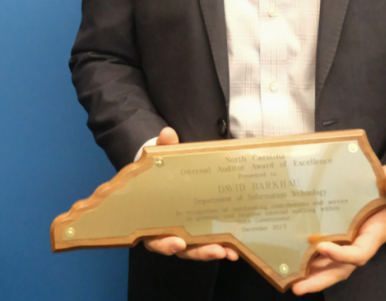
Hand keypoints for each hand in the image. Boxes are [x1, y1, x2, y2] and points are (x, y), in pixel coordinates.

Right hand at [143, 127, 239, 261]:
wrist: (165, 169)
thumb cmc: (158, 168)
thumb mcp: (158, 157)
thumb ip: (163, 147)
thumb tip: (168, 133)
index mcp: (150, 218)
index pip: (153, 238)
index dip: (165, 243)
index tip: (178, 242)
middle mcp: (166, 230)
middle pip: (179, 248)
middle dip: (197, 251)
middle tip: (213, 250)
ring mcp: (184, 233)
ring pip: (195, 249)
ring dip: (211, 251)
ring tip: (227, 251)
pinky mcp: (199, 230)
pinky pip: (207, 242)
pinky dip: (220, 246)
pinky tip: (235, 248)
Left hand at [290, 164, 385, 294]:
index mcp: (374, 234)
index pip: (359, 252)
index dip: (343, 255)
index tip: (322, 247)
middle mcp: (359, 242)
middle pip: (341, 267)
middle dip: (321, 279)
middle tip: (299, 287)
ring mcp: (346, 240)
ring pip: (329, 263)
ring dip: (310, 274)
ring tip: (289, 280)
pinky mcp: (335, 232)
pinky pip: (321, 250)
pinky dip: (307, 257)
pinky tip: (289, 260)